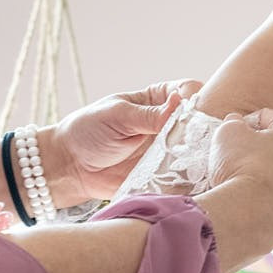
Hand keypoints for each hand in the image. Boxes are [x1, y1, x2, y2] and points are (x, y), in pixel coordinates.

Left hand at [43, 80, 203, 203]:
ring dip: (199, 157)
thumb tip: (179, 102)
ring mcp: (168, 152)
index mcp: (157, 99)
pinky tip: (190, 181)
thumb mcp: (117, 116)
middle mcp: (168, 124)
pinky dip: (190, 180)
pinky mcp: (163, 177)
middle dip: (203, 131)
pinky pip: (184, 177)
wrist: (69, 167)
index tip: (195, 113)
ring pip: (197, 152)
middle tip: (197, 142)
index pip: (188, 91)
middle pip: (199, 123)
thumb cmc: (88, 131)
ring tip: (192, 164)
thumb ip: (148, 114)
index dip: (198, 99)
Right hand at [204, 108, 272, 262]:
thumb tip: (236, 123)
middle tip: (235, 155)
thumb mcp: (229, 131)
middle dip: (256, 148)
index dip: (246, 122)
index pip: (268, 117)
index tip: (234, 134)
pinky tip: (246, 197)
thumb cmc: (242, 166)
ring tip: (239, 177)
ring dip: (260, 172)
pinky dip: (262, 195)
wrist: (248, 212)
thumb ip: (234, 122)